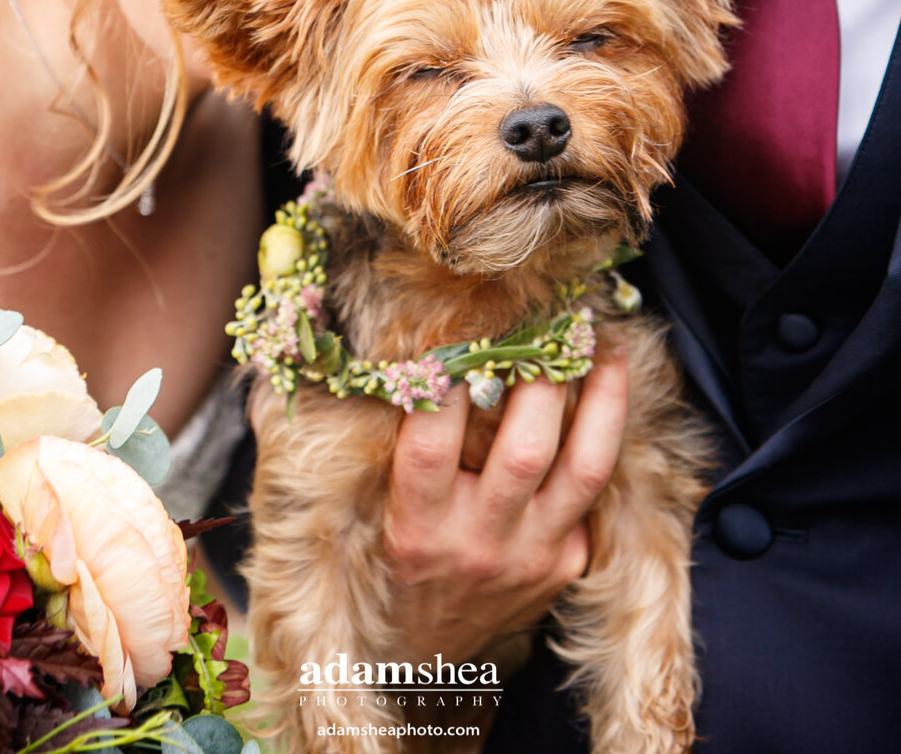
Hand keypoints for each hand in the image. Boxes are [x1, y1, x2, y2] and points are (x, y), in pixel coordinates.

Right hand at [382, 348, 629, 667]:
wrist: (424, 661)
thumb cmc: (390, 561)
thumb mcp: (374, 512)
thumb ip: (397, 443)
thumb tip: (404, 355)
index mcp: (417, 527)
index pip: (432, 444)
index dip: (446, 382)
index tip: (461, 327)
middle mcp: (478, 544)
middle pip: (526, 450)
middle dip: (543, 375)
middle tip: (551, 321)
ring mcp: (531, 558)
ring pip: (583, 468)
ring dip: (602, 400)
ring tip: (607, 347)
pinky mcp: (565, 567)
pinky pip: (591, 496)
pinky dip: (600, 439)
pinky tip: (606, 394)